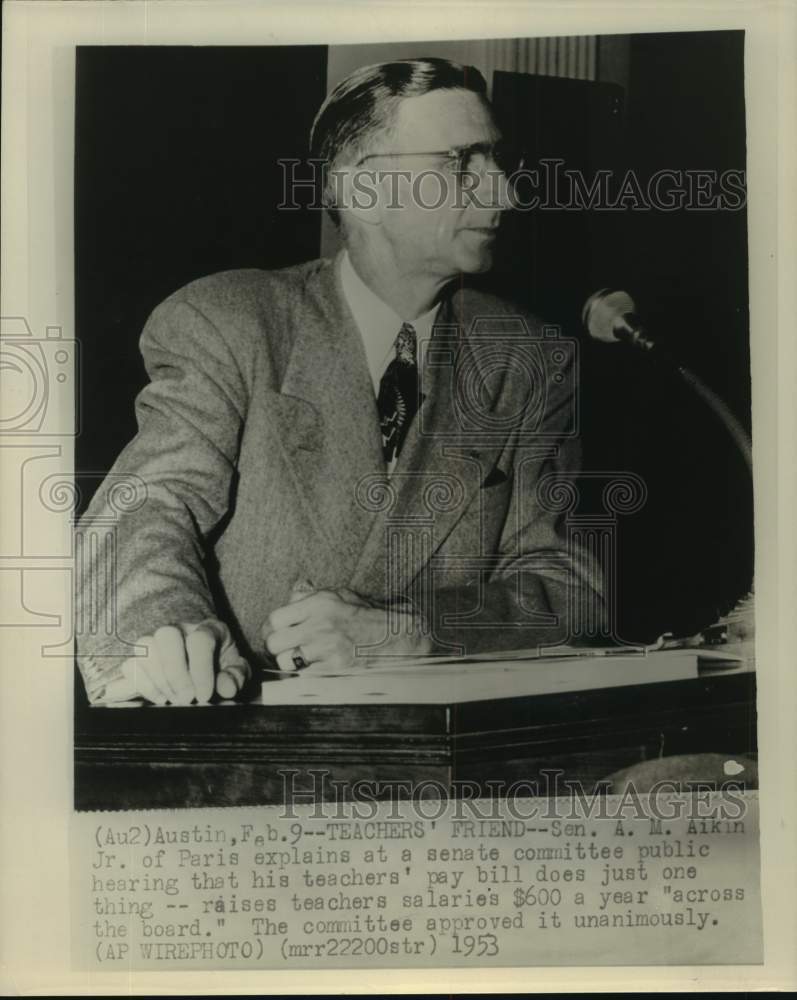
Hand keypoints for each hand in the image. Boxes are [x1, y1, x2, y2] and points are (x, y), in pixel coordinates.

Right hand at [101, 619, 250, 703]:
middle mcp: (179, 627)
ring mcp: (156, 637)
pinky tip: (162, 698)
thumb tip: (227, 688)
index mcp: (208, 627)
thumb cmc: (219, 660)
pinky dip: (144, 685)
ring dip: (159, 680)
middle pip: (167, 636)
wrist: (200, 651)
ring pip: (145, 648)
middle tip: (187, 699)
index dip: (201, 670)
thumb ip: (235, 676)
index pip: (200, 640)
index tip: (204, 695)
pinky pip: (131, 664)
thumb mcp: (235, 667)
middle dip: (175, 673)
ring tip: (174, 700)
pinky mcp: (139, 654)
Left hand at [262, 588, 430, 671]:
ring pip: (285, 663)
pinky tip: (315, 668)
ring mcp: (327, 649)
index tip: (278, 634)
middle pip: (274, 642)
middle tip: (285, 649)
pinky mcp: (335, 669)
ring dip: (290, 664)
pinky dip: (305, 675)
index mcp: (318, 604)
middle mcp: (319, 625)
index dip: (271, 629)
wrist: (396, 636)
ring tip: (301, 660)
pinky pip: (304, 676)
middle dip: (276, 648)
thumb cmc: (367, 615)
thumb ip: (312, 595)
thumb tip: (294, 590)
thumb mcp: (340, 595)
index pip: (275, 619)